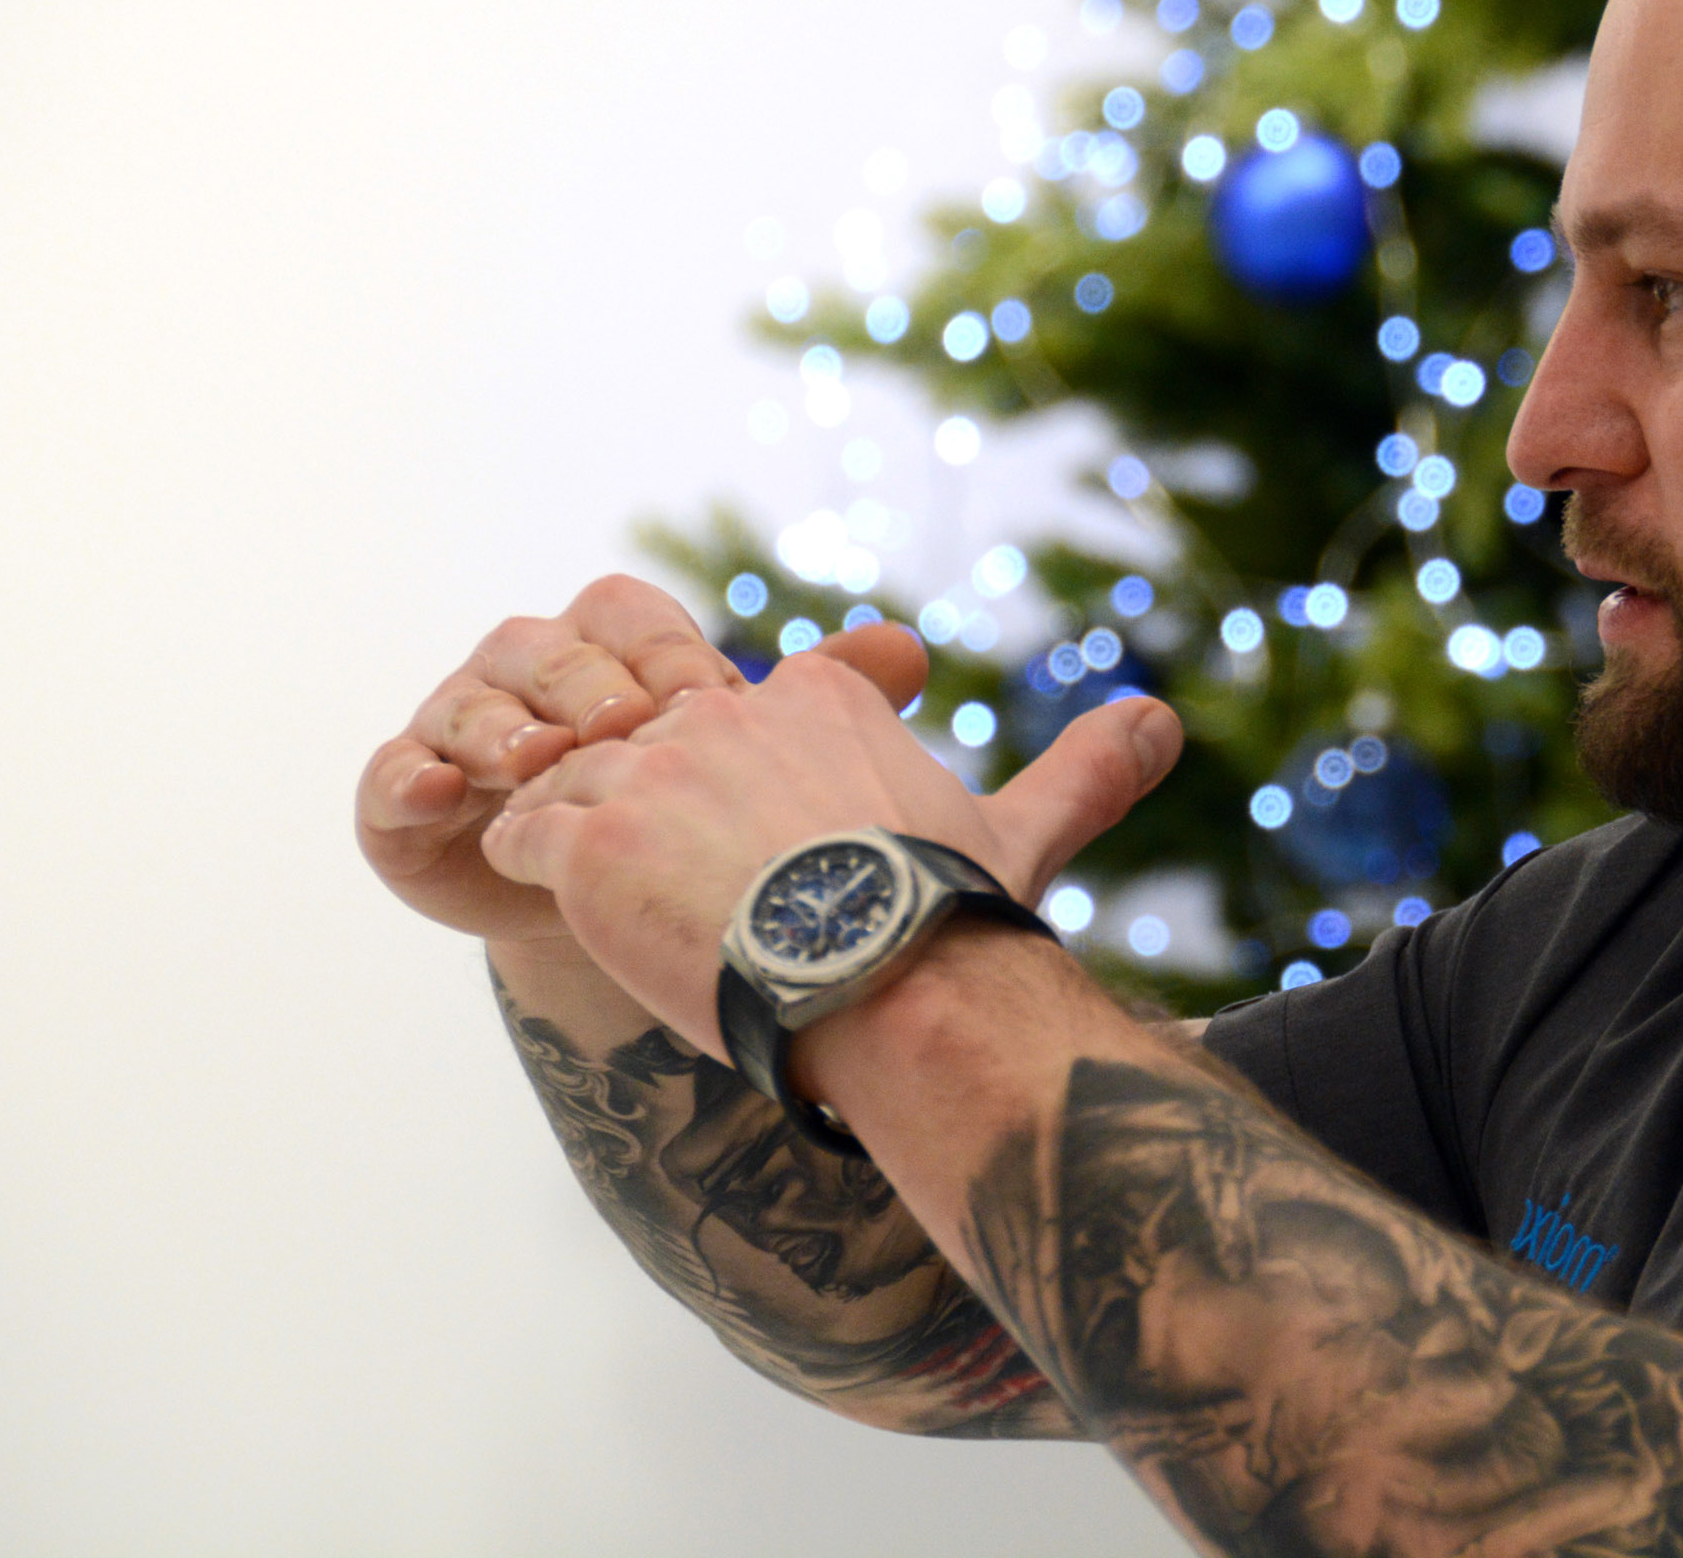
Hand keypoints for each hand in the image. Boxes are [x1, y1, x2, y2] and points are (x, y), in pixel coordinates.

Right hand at [354, 574, 930, 945]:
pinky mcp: (405, 802)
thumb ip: (832, 699)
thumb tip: (908, 649)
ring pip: (469, 699)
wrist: (626, 930)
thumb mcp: (765, 769)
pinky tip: (447, 793)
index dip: (667, 651)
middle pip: (548, 646)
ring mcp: (462, 731)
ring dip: (502, 724)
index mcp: (615, 652)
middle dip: (586, 684)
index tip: (714, 697)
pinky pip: (392, 774)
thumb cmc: (699, 833)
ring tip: (540, 761)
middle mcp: (534, 676)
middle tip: (626, 731)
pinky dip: (411, 776)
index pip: (631, 616)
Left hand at [479, 643, 1184, 1053]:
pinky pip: (518, 830)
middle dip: (652, 809)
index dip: (732, 785)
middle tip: (676, 890)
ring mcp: (649, 769)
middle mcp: (726, 709)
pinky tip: (560, 902)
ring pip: (575, 778)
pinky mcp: (589, 839)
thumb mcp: (1022, 829)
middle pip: (652, 743)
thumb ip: (1085, 770)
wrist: (897, 987)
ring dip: (583, 834)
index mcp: (820, 695)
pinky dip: (527, 862)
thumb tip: (1164, 720)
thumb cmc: (958, 918)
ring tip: (611, 901)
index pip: (742, 712)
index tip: (756, 851)